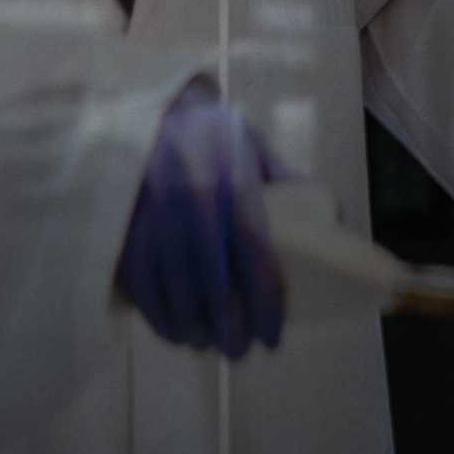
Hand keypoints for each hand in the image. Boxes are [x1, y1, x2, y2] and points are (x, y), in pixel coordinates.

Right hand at [118, 85, 285, 359]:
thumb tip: (333, 224)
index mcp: (229, 181)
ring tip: (206, 343)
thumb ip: (287, 182)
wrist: (141, 103)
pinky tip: (171, 330)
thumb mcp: (252, 143)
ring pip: (173, 290)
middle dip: (229, 329)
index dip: (266, 307)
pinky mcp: (119, 221)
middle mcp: (188, 200)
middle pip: (213, 285)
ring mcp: (148, 213)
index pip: (256, 258)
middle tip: (239, 350)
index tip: (272, 336)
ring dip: (192, 329)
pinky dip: (156, 314)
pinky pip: (138, 282)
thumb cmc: (206, 130)